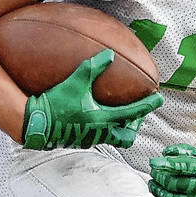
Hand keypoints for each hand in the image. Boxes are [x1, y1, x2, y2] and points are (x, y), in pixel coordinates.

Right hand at [22, 50, 163, 150]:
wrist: (36, 123)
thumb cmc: (55, 103)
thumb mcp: (76, 81)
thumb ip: (94, 67)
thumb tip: (109, 55)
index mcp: (103, 119)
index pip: (133, 113)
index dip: (148, 105)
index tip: (159, 99)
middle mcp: (99, 133)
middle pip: (127, 136)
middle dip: (135, 126)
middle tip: (137, 114)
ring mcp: (89, 139)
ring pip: (112, 139)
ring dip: (119, 129)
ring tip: (117, 117)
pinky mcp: (78, 141)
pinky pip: (97, 137)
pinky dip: (103, 129)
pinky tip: (93, 118)